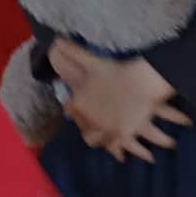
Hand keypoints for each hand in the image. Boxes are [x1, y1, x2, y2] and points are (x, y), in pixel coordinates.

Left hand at [48, 40, 189, 162]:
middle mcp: (89, 121)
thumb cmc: (115, 71)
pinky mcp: (122, 136)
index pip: (70, 110)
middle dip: (88, 130)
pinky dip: (120, 151)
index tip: (77, 108)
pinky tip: (123, 155)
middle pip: (85, 131)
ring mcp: (106, 131)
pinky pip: (118, 147)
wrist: (140, 83)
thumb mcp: (91, 61)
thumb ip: (72, 53)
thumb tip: (55, 41)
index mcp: (79, 104)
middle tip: (93, 129)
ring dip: (102, 143)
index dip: (74, 109)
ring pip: (98, 142)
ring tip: (109, 146)